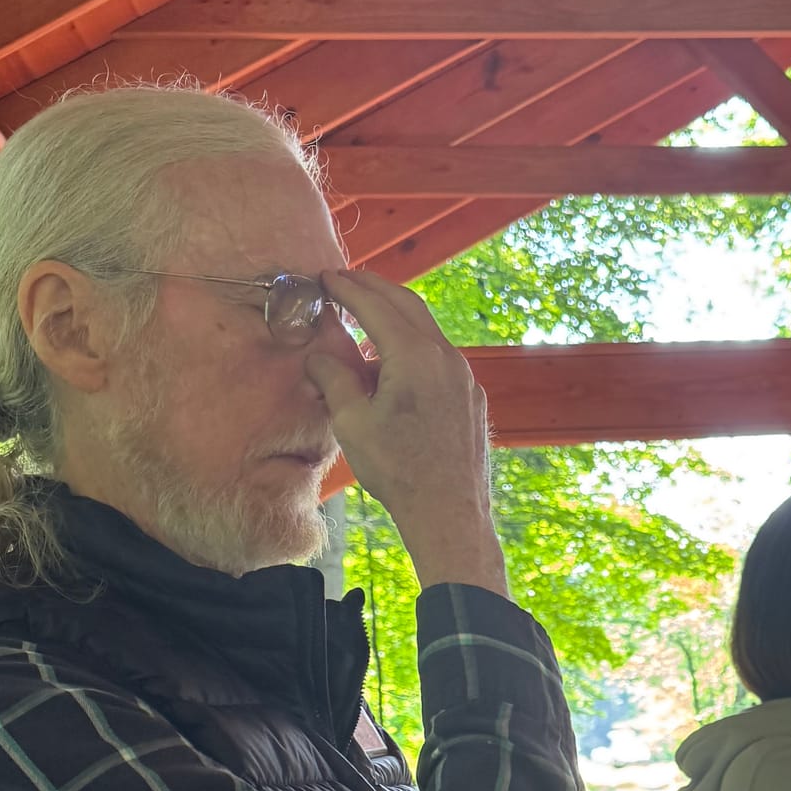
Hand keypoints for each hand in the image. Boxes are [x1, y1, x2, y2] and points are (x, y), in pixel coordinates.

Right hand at [307, 268, 505, 594]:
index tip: (326, 277)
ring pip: (426, 331)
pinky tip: (392, 364)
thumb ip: (334, 378)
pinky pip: (438, 358)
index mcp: (415, 354)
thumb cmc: (399, 471)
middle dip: (374, 288)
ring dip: (394, 319)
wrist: (450, 513)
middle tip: (345, 281)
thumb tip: (319, 355)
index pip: (376, 305)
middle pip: (407, 305)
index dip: (347, 287)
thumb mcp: (352, 422)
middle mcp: (446, 356)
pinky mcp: (471, 397)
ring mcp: (464, 376)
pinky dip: (412, 347)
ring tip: (364, 322)